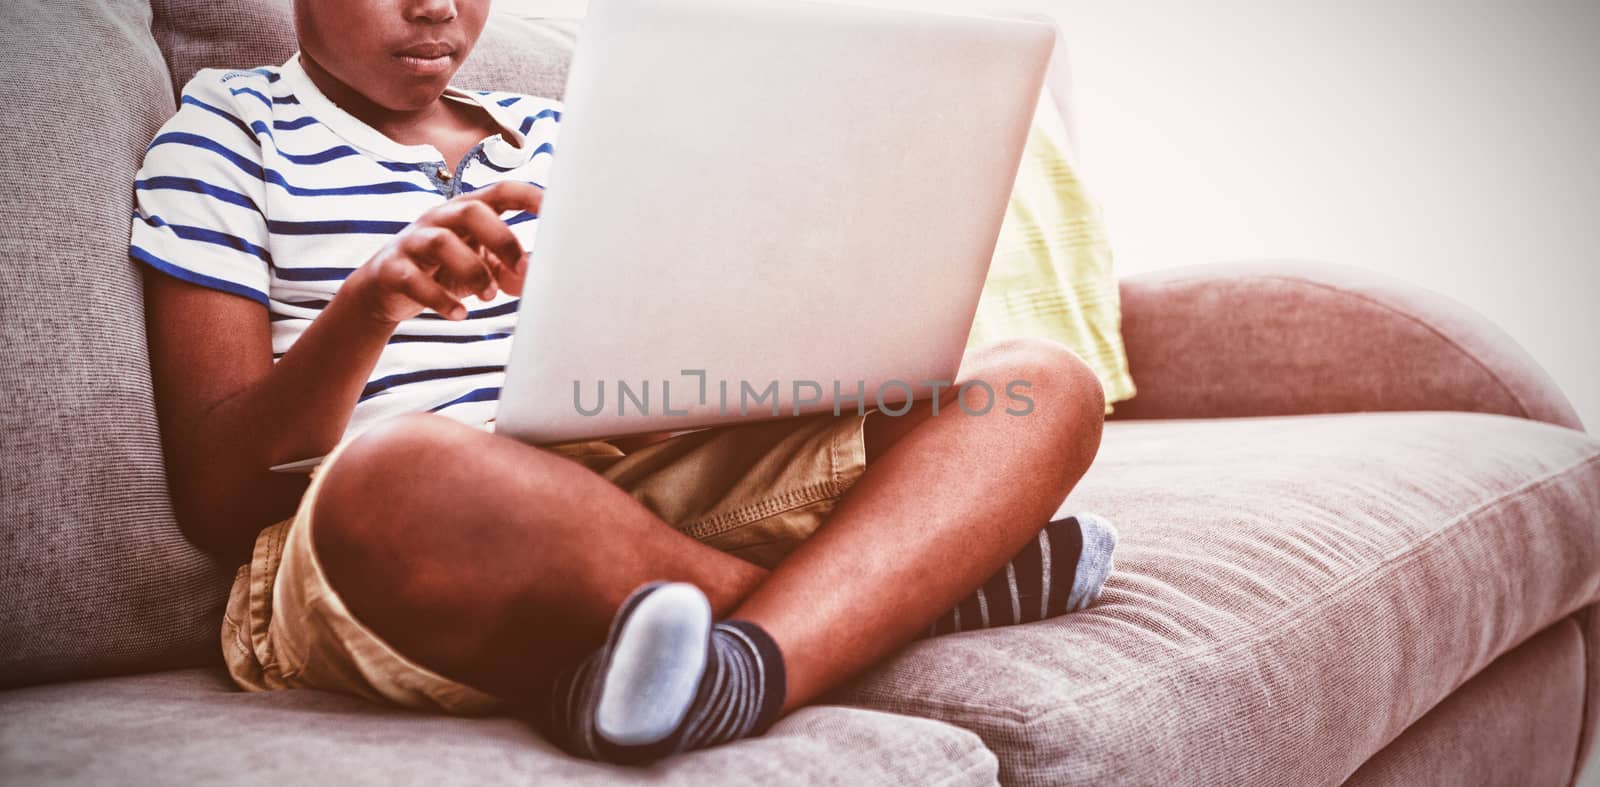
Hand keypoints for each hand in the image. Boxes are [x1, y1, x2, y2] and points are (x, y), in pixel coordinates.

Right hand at [346, 181, 542, 323]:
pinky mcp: (393, 270)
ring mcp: (413, 241)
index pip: (500, 192)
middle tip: (522, 269)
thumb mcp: (481, 266)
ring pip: (441, 241)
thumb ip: (511, 269)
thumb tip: (538, 277)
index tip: (557, 210)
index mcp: (467, 212)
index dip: (529, 197)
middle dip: (502, 238)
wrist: (383, 291)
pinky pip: (415, 280)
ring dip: (473, 270)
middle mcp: (439, 219)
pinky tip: (460, 313)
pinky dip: (441, 299)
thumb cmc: (441, 271)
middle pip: (471, 211)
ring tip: (489, 296)